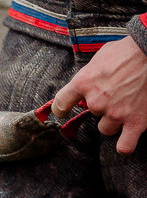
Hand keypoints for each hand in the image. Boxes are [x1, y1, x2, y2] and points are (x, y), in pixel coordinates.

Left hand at [52, 36, 146, 153]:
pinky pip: (125, 146)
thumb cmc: (127, 51)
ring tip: (127, 106)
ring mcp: (116, 113)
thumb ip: (89, 74)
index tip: (63, 111)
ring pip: (106, 129)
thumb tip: (85, 83)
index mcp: (84, 83)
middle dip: (103, 106)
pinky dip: (125, 145)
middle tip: (118, 92)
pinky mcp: (136, 122)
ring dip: (113, 121)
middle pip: (92, 114)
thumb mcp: (99, 57)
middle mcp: (97, 101)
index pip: (61, 103)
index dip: (61, 109)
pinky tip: (127, 138)